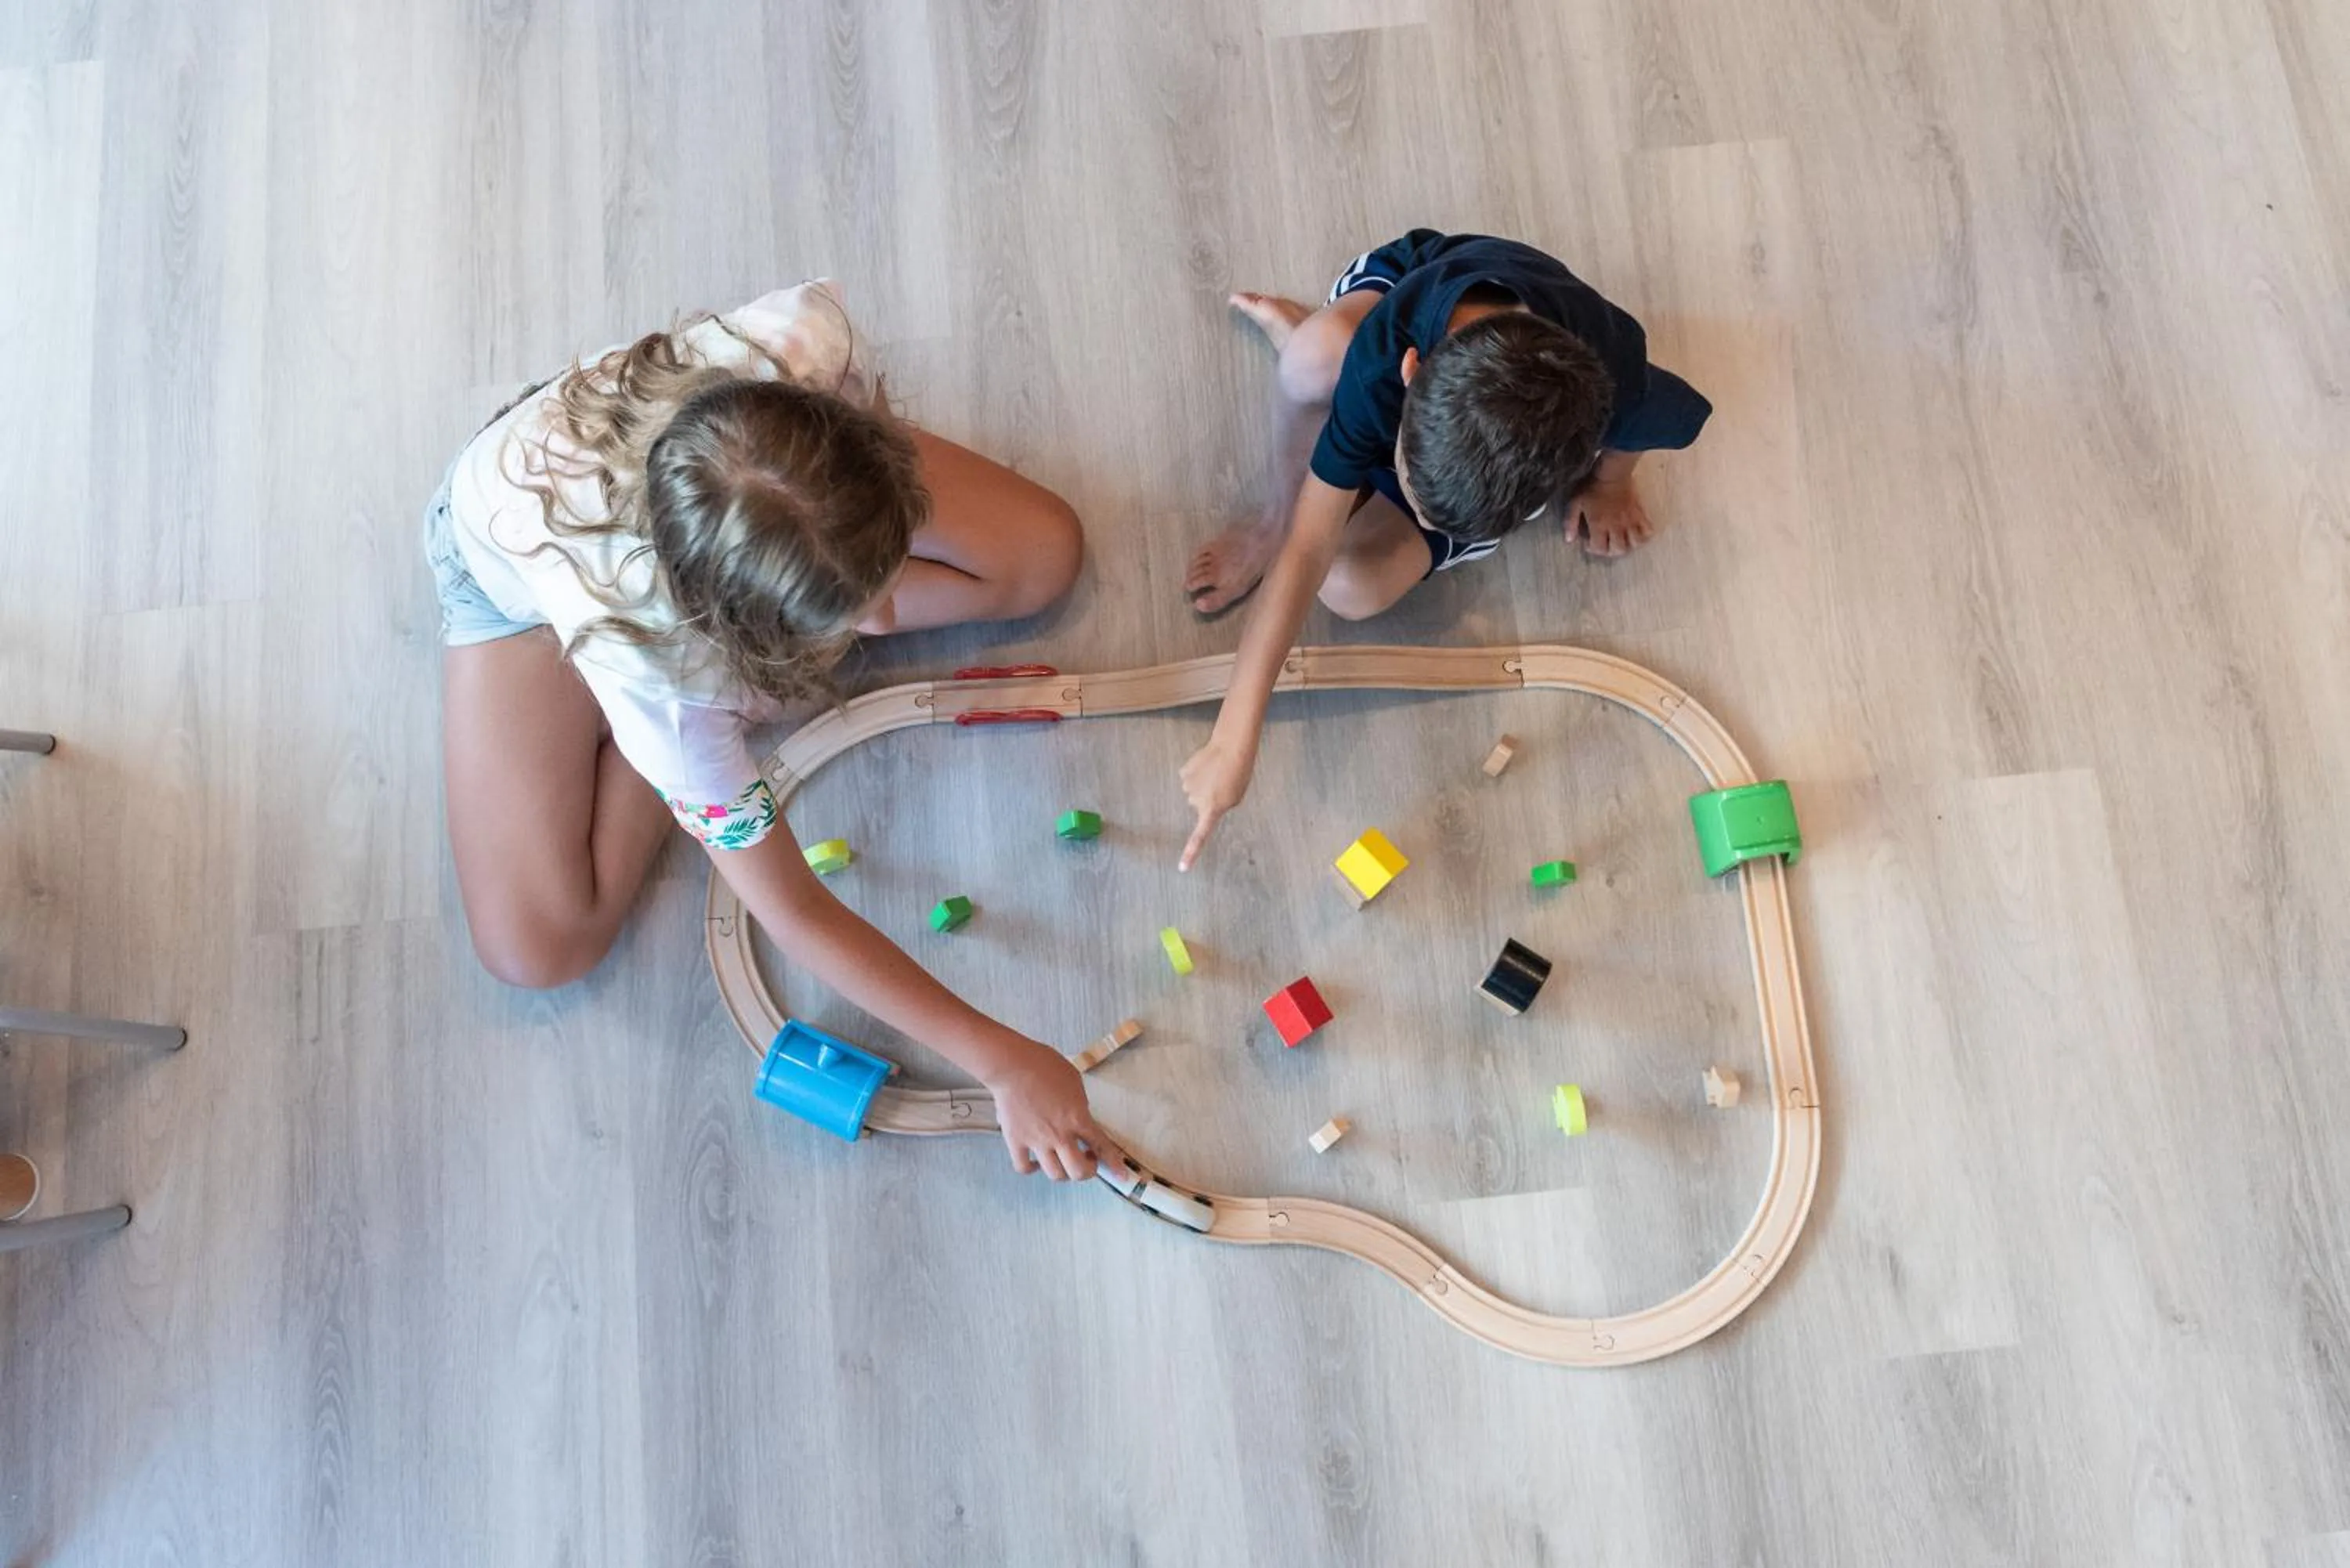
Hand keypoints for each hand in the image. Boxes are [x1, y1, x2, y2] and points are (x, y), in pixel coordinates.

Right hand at [985, 1043, 1125, 1181]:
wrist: (1012, 1065)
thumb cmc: (1044, 1065)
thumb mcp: (1074, 1082)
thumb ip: (1080, 1105)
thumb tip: (1079, 1117)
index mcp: (1077, 1118)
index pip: (1101, 1146)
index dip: (1114, 1164)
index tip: (1121, 1176)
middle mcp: (1059, 1135)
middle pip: (1079, 1171)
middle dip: (1087, 1171)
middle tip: (1086, 1160)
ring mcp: (1037, 1141)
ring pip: (1055, 1174)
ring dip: (1063, 1172)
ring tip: (1062, 1159)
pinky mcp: (1016, 1141)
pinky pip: (1024, 1167)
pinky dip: (1032, 1168)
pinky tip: (1036, 1160)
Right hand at [1178, 732, 1256, 870]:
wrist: (1231, 749)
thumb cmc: (1239, 774)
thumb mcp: (1235, 797)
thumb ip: (1221, 806)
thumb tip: (1207, 803)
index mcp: (1212, 810)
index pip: (1200, 837)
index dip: (1191, 853)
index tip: (1183, 868)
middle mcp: (1195, 801)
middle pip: (1198, 805)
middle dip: (1208, 797)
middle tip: (1222, 785)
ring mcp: (1187, 786)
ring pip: (1193, 790)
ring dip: (1203, 784)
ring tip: (1217, 773)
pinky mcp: (1184, 772)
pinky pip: (1189, 777)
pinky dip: (1196, 773)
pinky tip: (1207, 765)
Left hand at [1572, 482, 1653, 556]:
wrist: (1613, 472)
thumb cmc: (1591, 487)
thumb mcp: (1575, 503)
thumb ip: (1570, 522)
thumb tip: (1568, 540)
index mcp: (1599, 525)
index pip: (1599, 549)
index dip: (1593, 549)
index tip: (1589, 541)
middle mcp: (1616, 527)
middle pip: (1619, 550)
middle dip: (1610, 551)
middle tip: (1605, 543)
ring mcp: (1630, 521)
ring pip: (1635, 543)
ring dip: (1628, 546)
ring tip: (1621, 541)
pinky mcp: (1640, 514)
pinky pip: (1648, 531)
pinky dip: (1644, 536)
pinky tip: (1637, 534)